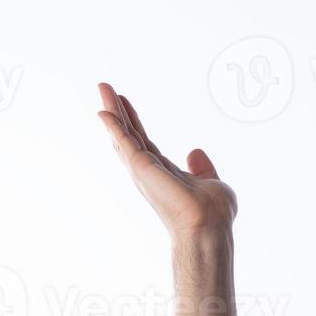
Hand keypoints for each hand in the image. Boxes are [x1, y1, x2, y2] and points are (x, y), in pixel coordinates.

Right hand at [96, 82, 237, 237]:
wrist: (209, 228)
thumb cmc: (213, 215)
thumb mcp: (211, 182)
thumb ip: (203, 168)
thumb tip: (195, 151)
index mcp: (163, 172)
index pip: (144, 141)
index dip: (133, 122)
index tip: (125, 103)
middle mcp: (148, 171)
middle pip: (128, 135)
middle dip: (117, 112)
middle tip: (105, 88)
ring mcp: (143, 171)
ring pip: (123, 135)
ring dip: (112, 112)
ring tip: (103, 88)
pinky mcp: (142, 169)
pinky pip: (125, 143)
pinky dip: (113, 127)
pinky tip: (104, 112)